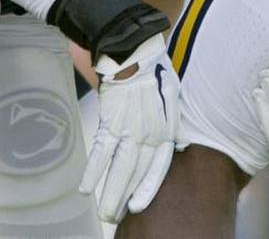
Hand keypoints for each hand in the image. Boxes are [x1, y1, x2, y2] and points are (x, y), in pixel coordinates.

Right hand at [79, 35, 178, 222]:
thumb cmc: (154, 71)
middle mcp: (147, 133)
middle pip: (135, 173)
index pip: (157, 167)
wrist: (134, 52)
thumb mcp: (173, 96)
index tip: (138, 206)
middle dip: (125, 197)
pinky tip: (86, 188)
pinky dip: (93, 170)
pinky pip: (101, 151)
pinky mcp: (109, 121)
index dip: (147, 188)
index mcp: (164, 129)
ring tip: (104, 212)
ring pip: (119, 167)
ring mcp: (128, 129)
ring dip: (110, 192)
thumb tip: (182, 144)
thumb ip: (175, 124)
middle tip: (114, 217)